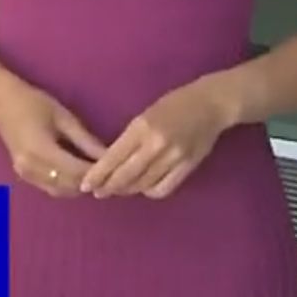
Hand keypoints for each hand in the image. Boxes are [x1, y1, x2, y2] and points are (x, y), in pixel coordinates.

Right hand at [0, 83, 106, 198]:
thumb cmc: (34, 104)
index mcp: (41, 150)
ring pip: (61, 191)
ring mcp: (26, 175)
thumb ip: (86, 140)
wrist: (1, 104)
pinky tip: (79, 174)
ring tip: (97, 174)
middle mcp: (31, 168)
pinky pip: (51, 189)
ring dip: (80, 186)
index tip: (115, 169)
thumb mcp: (64, 118)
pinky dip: (67, 185)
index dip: (97, 173)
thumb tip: (109, 156)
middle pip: (69, 186)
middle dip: (91, 182)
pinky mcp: (25, 177)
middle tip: (110, 173)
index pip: (76, 171)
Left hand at [80, 79, 235, 199]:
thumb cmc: (174, 104)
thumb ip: (131, 138)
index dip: (98, 174)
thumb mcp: (146, 114)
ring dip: (128, 190)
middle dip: (109, 187)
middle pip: (126, 175)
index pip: (114, 157)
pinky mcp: (188, 166)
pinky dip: (150, 192)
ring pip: (143, 184)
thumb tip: (113, 163)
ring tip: (120, 189)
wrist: (211, 104)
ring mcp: (174, 157)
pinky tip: (145, 188)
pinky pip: (164, 188)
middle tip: (98, 193)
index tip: (86, 185)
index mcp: (142, 126)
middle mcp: (156, 143)